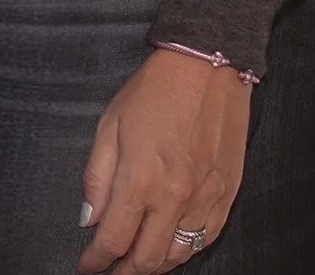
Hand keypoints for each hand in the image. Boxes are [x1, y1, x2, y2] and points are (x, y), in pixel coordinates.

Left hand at [78, 48, 250, 272]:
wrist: (207, 62)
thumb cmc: (155, 89)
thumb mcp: (110, 124)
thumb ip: (97, 177)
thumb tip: (90, 219)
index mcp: (139, 181)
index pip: (113, 242)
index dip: (95, 261)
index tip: (87, 265)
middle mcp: (173, 198)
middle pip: (145, 261)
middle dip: (123, 272)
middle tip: (111, 271)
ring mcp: (204, 197)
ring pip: (178, 256)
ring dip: (154, 265)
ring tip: (139, 261)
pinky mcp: (227, 191)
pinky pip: (206, 238)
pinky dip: (187, 249)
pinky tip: (173, 245)